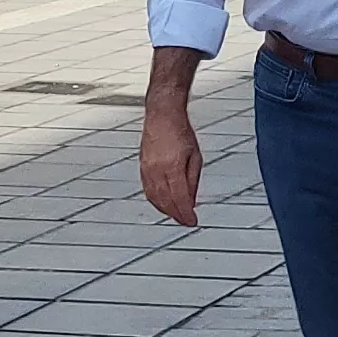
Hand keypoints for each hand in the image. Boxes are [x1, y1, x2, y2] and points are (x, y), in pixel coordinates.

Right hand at [139, 97, 201, 225]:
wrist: (162, 115)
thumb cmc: (180, 131)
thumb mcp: (195, 156)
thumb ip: (193, 180)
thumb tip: (192, 199)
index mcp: (172, 166)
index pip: (179, 198)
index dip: (186, 213)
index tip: (192, 221)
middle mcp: (156, 170)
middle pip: (166, 201)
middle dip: (176, 215)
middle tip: (185, 221)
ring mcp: (147, 169)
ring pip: (154, 198)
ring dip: (165, 210)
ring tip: (176, 215)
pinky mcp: (142, 167)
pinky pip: (147, 190)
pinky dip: (155, 201)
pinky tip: (162, 204)